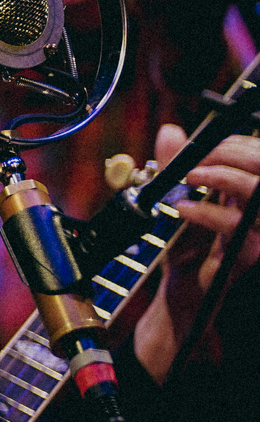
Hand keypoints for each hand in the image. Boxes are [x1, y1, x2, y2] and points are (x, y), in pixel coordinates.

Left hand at [134, 125, 259, 381]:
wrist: (181, 290)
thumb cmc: (186, 246)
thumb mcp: (177, 197)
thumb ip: (174, 164)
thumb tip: (170, 131)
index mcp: (248, 193)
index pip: (258, 155)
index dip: (233, 143)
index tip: (201, 147)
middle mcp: (259, 210)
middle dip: (229, 154)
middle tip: (194, 161)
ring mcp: (258, 231)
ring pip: (257, 191)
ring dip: (220, 177)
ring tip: (188, 179)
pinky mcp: (247, 252)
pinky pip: (235, 224)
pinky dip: (205, 211)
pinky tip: (183, 209)